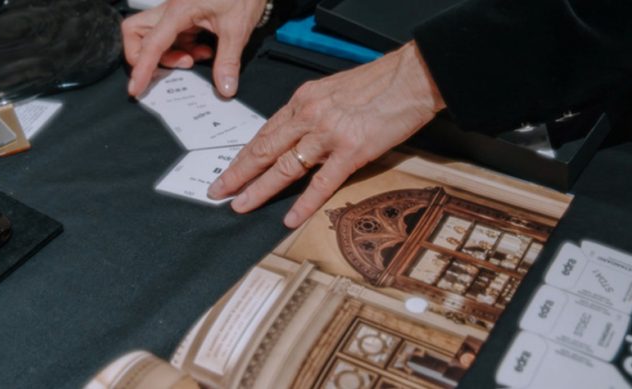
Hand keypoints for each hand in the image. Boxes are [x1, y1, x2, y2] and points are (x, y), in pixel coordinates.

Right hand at [122, 0, 266, 97]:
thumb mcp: (237, 28)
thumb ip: (228, 61)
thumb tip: (225, 87)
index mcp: (179, 10)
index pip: (151, 43)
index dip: (142, 68)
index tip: (137, 87)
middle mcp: (172, 11)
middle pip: (137, 33)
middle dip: (145, 56)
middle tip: (171, 67)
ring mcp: (177, 14)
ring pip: (154, 37)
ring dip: (169, 55)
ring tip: (194, 59)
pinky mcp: (185, 18)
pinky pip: (172, 38)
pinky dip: (182, 50)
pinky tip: (203, 52)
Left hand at [207, 41, 446, 227]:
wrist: (413, 77)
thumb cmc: (380, 82)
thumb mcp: (335, 90)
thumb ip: (314, 112)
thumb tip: (300, 134)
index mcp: (304, 100)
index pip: (266, 132)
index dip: (244, 154)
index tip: (229, 169)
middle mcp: (309, 116)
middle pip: (264, 149)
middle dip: (238, 173)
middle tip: (218, 191)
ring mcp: (328, 135)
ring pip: (284, 167)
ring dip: (259, 189)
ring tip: (240, 206)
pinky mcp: (352, 151)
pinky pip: (321, 183)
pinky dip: (303, 203)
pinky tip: (289, 218)